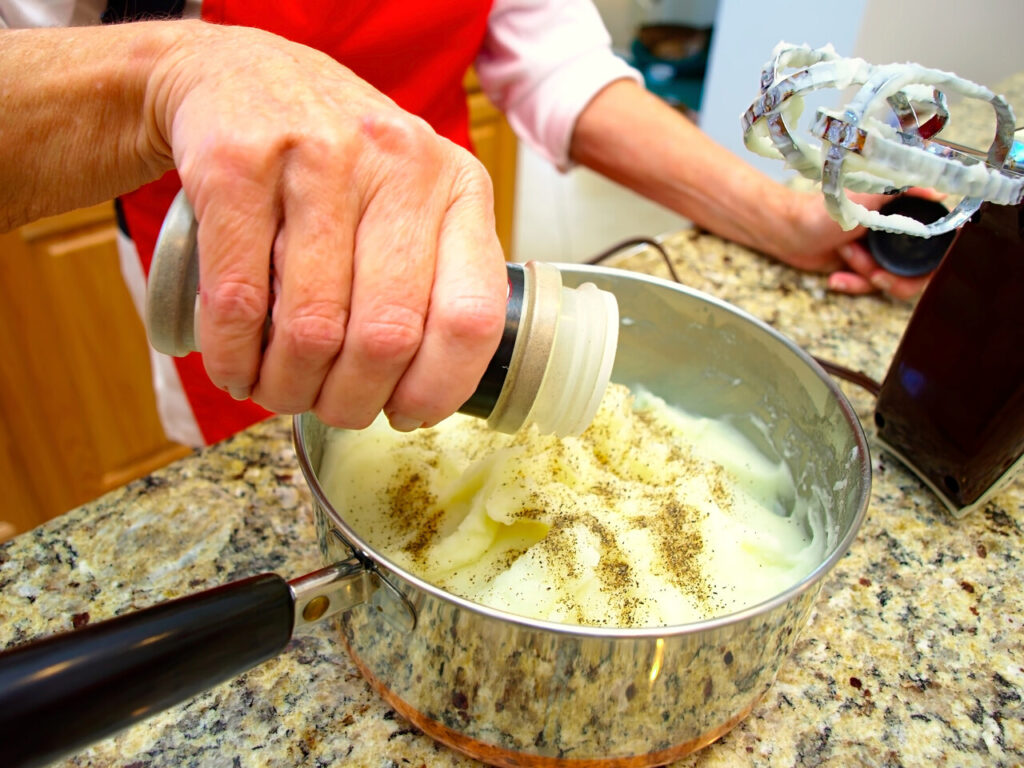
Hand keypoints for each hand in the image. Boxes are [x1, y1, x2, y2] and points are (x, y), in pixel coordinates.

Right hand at [148, 22, 506, 430]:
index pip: (471, 315)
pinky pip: (240, 299)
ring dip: (289, 387)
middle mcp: (398, 164)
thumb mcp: (411, 201)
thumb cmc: (337, 161)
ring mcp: (317, 157)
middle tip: (331, 408)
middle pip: (387, 337)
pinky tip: (236, 366)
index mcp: (456, 186)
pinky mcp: (238, 163)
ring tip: (279, 391)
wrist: (241, 76)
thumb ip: (433, 277)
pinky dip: (234, 356)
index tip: (407, 411)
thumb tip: (426, 392)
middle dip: (352, 401)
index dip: (440, 387)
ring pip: (312, 328)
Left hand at [778, 190, 938, 300]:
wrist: (788, 231)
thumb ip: (903, 190)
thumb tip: (940, 192)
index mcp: (905, 210)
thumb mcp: (867, 195)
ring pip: (891, 279)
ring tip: (845, 254)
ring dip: (865, 273)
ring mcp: (880, 250)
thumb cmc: (824, 209)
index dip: (937, 257)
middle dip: (894, 275)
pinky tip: (835, 278)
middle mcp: (897, 231)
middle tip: (875, 274)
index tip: (926, 266)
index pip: (938, 238)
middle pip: (918, 268)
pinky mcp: (862, 267)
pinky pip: (868, 285)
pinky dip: (852, 284)